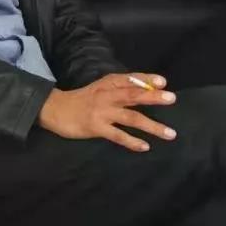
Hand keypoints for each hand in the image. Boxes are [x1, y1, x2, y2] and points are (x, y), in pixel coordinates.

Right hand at [38, 73, 176, 151]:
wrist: (54, 109)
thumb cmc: (81, 99)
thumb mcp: (100, 89)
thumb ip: (119, 89)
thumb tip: (147, 91)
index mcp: (107, 84)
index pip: (129, 79)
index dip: (146, 79)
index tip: (163, 81)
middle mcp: (106, 96)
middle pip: (133, 95)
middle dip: (153, 97)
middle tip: (171, 98)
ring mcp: (102, 112)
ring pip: (131, 117)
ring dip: (152, 126)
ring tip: (170, 133)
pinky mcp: (96, 127)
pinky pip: (118, 135)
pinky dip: (132, 141)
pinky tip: (145, 146)